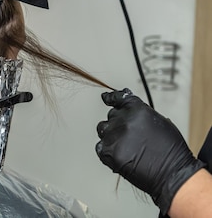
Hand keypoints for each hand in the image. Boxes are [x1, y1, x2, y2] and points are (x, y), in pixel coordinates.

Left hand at [96, 88, 205, 214]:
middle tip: (129, 135)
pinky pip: (100, 147)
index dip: (110, 98)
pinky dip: (107, 150)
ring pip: (103, 129)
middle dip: (118, 123)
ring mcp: (114, 136)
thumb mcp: (161, 122)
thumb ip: (142, 114)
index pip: (118, 98)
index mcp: (137, 109)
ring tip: (125, 146)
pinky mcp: (109, 152)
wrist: (173, 174)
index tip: (106, 98)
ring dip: (110, 135)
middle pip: (111, 115)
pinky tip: (119, 154)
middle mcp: (123, 120)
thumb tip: (131, 112)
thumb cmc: (172, 151)